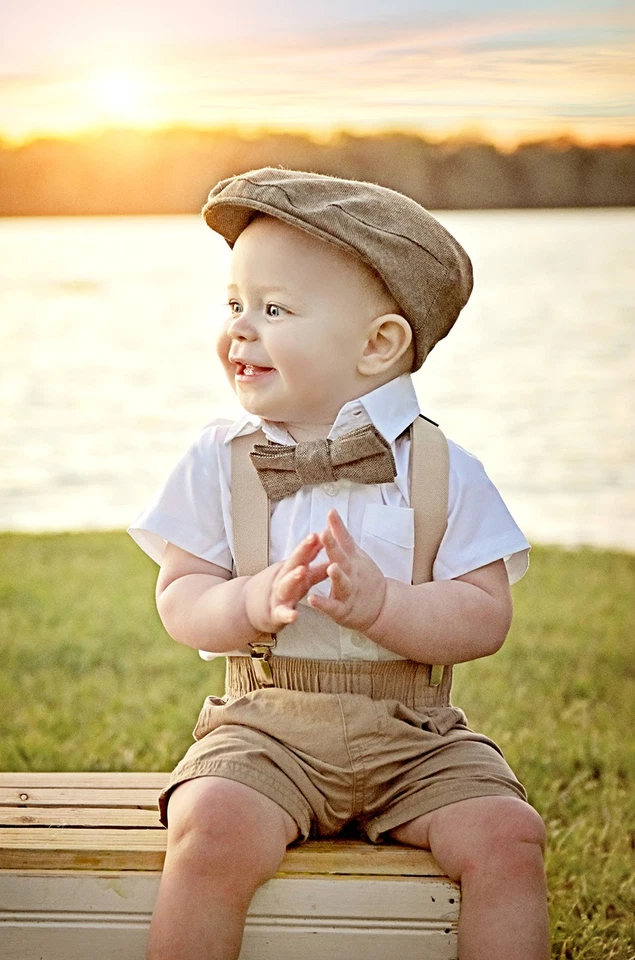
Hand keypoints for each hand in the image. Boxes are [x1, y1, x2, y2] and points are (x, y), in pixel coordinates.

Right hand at [244, 533, 329, 633]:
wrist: (251, 609)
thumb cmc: (283, 589)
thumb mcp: (299, 574)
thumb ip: (312, 561)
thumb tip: (325, 541)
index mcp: (291, 569)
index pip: (301, 553)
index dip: (310, 543)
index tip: (320, 531)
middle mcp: (283, 579)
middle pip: (293, 563)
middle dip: (303, 550)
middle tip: (313, 539)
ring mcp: (279, 596)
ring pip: (285, 585)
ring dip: (293, 577)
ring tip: (302, 570)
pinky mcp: (276, 614)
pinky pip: (282, 614)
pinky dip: (287, 614)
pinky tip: (294, 615)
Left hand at [307, 510, 386, 632]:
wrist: (381, 606)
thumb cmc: (363, 577)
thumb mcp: (354, 554)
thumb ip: (341, 535)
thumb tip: (331, 513)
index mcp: (351, 560)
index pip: (345, 541)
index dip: (338, 527)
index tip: (330, 513)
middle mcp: (351, 574)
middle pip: (342, 559)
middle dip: (333, 546)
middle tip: (324, 534)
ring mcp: (348, 592)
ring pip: (343, 584)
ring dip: (338, 576)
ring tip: (331, 568)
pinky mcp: (342, 610)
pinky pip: (332, 607)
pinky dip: (323, 604)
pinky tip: (312, 599)